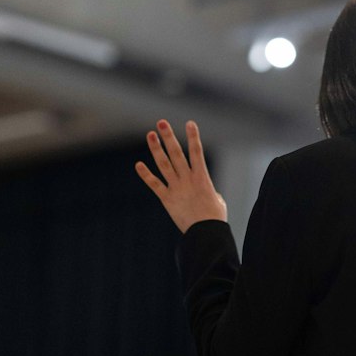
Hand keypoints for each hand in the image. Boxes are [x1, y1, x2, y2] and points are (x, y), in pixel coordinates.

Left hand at [135, 120, 227, 234]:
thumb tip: (208, 191)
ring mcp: (176, 188)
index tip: (189, 123)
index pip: (197, 152)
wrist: (206, 233)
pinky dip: (146, 175)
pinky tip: (138, 164)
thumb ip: (210, 190)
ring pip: (164, 164)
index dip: (193, 137)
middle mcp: (187, 179)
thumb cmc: (215, 217)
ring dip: (156, 149)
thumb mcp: (217, 200)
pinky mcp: (167, 199)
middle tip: (161, 122)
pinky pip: (155, 185)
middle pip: (176, 154)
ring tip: (150, 134)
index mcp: (202, 177)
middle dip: (169, 137)